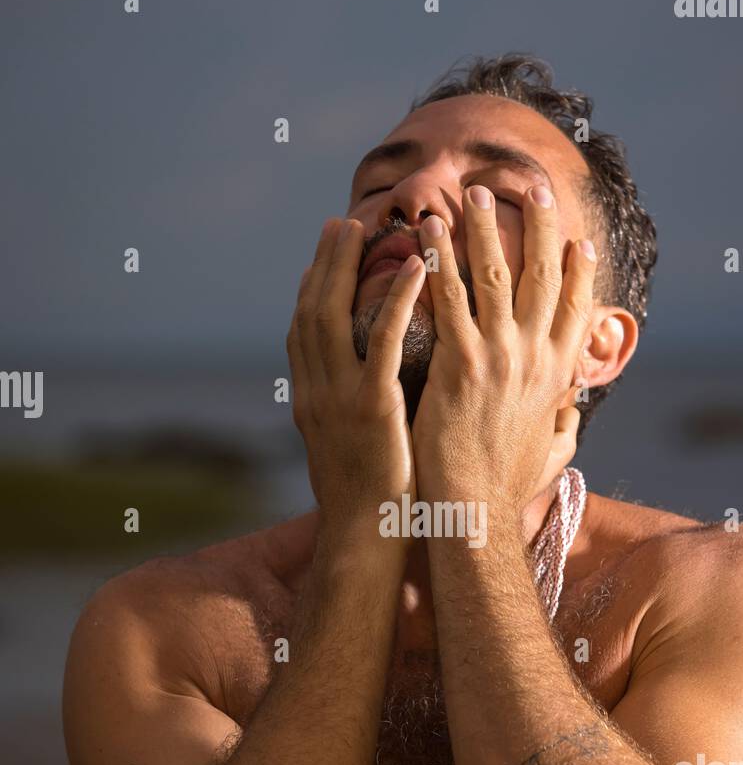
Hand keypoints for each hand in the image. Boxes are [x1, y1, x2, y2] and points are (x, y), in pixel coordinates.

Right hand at [287, 217, 426, 544]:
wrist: (367, 541)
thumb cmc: (371, 505)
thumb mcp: (352, 452)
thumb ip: (354, 417)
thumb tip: (370, 396)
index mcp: (309, 402)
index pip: (302, 331)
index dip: (311, 287)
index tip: (325, 253)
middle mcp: (314, 393)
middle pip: (309, 310)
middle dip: (324, 263)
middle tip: (343, 223)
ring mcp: (337, 399)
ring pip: (333, 314)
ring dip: (348, 266)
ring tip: (368, 229)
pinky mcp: (370, 408)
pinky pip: (380, 340)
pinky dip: (396, 299)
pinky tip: (417, 270)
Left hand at [411, 185, 594, 514]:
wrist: (474, 511)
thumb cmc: (506, 487)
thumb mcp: (550, 452)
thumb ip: (562, 426)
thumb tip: (570, 416)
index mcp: (558, 374)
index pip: (576, 308)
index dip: (579, 270)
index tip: (579, 238)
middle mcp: (536, 357)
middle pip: (543, 276)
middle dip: (539, 227)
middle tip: (533, 188)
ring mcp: (501, 357)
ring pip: (495, 276)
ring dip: (485, 230)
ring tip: (473, 195)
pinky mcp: (462, 364)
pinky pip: (449, 300)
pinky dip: (439, 261)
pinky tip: (427, 234)